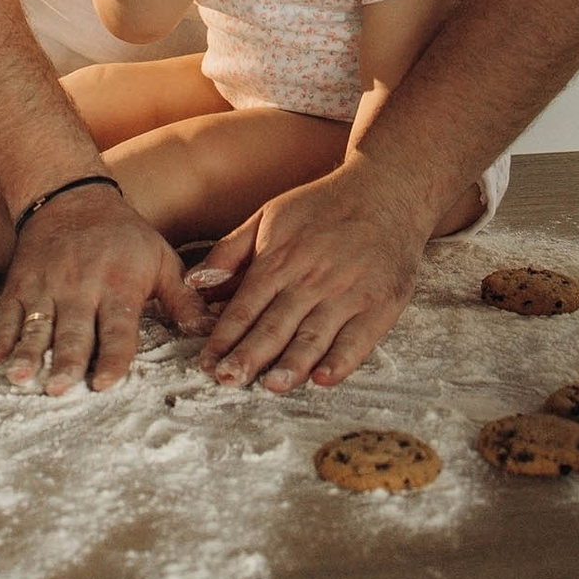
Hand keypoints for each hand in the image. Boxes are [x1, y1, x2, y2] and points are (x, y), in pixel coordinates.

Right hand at [0, 183, 210, 394]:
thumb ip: (183, 299)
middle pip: (74, 332)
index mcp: (117, 286)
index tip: (106, 384)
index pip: (117, 329)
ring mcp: (45, 285)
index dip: (112, 358)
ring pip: (37, 325)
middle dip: (66, 361)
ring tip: (20, 377)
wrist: (70, 196)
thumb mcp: (160, 259)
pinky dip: (1, 335)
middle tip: (59, 389)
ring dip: (28, 352)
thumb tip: (209, 333)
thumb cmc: (122, 235)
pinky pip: (8, 312)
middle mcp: (79, 288)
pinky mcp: (20, 282)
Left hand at [190, 157, 433, 391]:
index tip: (206, 364)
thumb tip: (193, 283)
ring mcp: (346, 293)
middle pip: (274, 326)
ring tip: (269, 386)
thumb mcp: (267, 215)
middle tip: (227, 381)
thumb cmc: (321, 206)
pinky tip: (323, 378)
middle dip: (248, 357)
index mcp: (279, 260)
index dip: (223, 337)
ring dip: (290, 364)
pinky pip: (358, 340)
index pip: (245, 307)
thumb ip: (230, 251)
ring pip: (313, 337)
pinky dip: (341, 361)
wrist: (385, 192)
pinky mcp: (379, 305)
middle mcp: (310, 280)